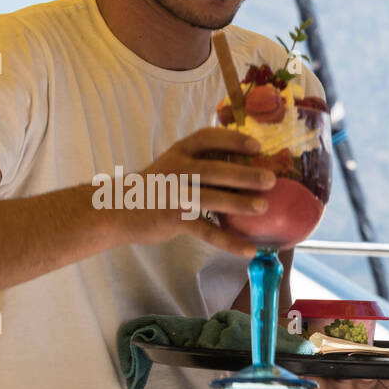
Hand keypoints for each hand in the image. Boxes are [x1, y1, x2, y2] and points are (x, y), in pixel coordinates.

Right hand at [127, 126, 276, 257]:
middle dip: (243, 174)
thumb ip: (200, 163)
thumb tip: (244, 167)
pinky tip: (248, 250)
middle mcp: (176, 169)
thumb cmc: (156, 186)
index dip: (232, 140)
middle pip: (214, 169)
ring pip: (210, 198)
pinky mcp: (173, 219)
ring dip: (238, 203)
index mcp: (179, 152)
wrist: (118, 209)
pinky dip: (228, 241)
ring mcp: (174, 195)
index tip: (256, 146)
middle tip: (270, 180)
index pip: (207, 138)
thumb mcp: (173, 165)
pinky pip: (206, 231)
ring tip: (263, 208)